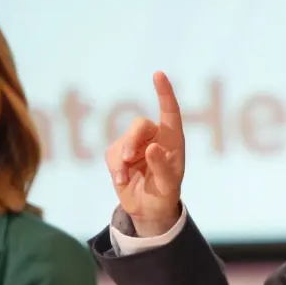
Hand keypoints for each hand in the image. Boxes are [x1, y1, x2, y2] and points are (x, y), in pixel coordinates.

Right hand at [106, 71, 185, 235]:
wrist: (149, 210)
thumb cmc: (166, 194)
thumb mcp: (169, 185)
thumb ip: (162, 166)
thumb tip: (151, 147)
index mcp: (173, 140)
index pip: (170, 111)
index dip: (164, 92)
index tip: (158, 74)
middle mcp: (154, 137)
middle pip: (139, 125)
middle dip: (131, 140)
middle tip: (128, 158)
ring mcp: (136, 144)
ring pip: (122, 141)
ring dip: (121, 161)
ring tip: (126, 178)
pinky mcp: (120, 154)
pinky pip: (112, 154)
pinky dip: (115, 168)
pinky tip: (122, 181)